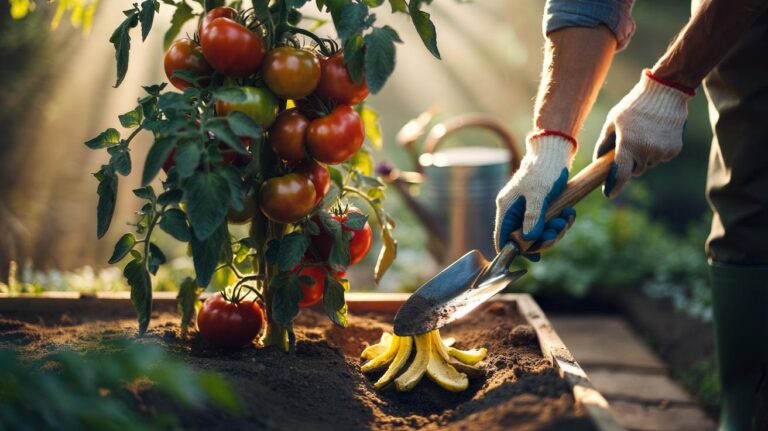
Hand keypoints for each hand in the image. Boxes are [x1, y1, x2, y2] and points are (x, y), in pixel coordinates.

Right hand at [494, 132, 576, 258]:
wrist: (554, 151)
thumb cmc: (544, 170)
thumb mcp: (539, 194)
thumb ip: (533, 218)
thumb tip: (528, 240)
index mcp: (506, 208)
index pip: (502, 238)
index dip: (516, 252)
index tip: (535, 257)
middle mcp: (513, 211)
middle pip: (524, 239)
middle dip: (544, 239)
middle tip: (559, 232)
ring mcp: (526, 209)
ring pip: (538, 232)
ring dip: (555, 229)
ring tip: (567, 218)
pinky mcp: (538, 207)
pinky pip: (547, 223)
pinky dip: (559, 221)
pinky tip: (569, 213)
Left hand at [595, 69, 692, 197]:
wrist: (666, 92)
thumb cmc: (634, 106)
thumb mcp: (613, 121)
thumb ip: (604, 143)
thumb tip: (598, 161)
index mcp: (629, 145)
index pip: (621, 174)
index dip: (614, 186)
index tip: (608, 193)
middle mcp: (647, 152)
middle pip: (635, 170)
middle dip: (630, 163)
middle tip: (629, 145)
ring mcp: (662, 152)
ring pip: (648, 164)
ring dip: (644, 156)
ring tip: (644, 134)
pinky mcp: (674, 150)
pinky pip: (661, 158)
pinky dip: (656, 151)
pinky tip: (656, 134)